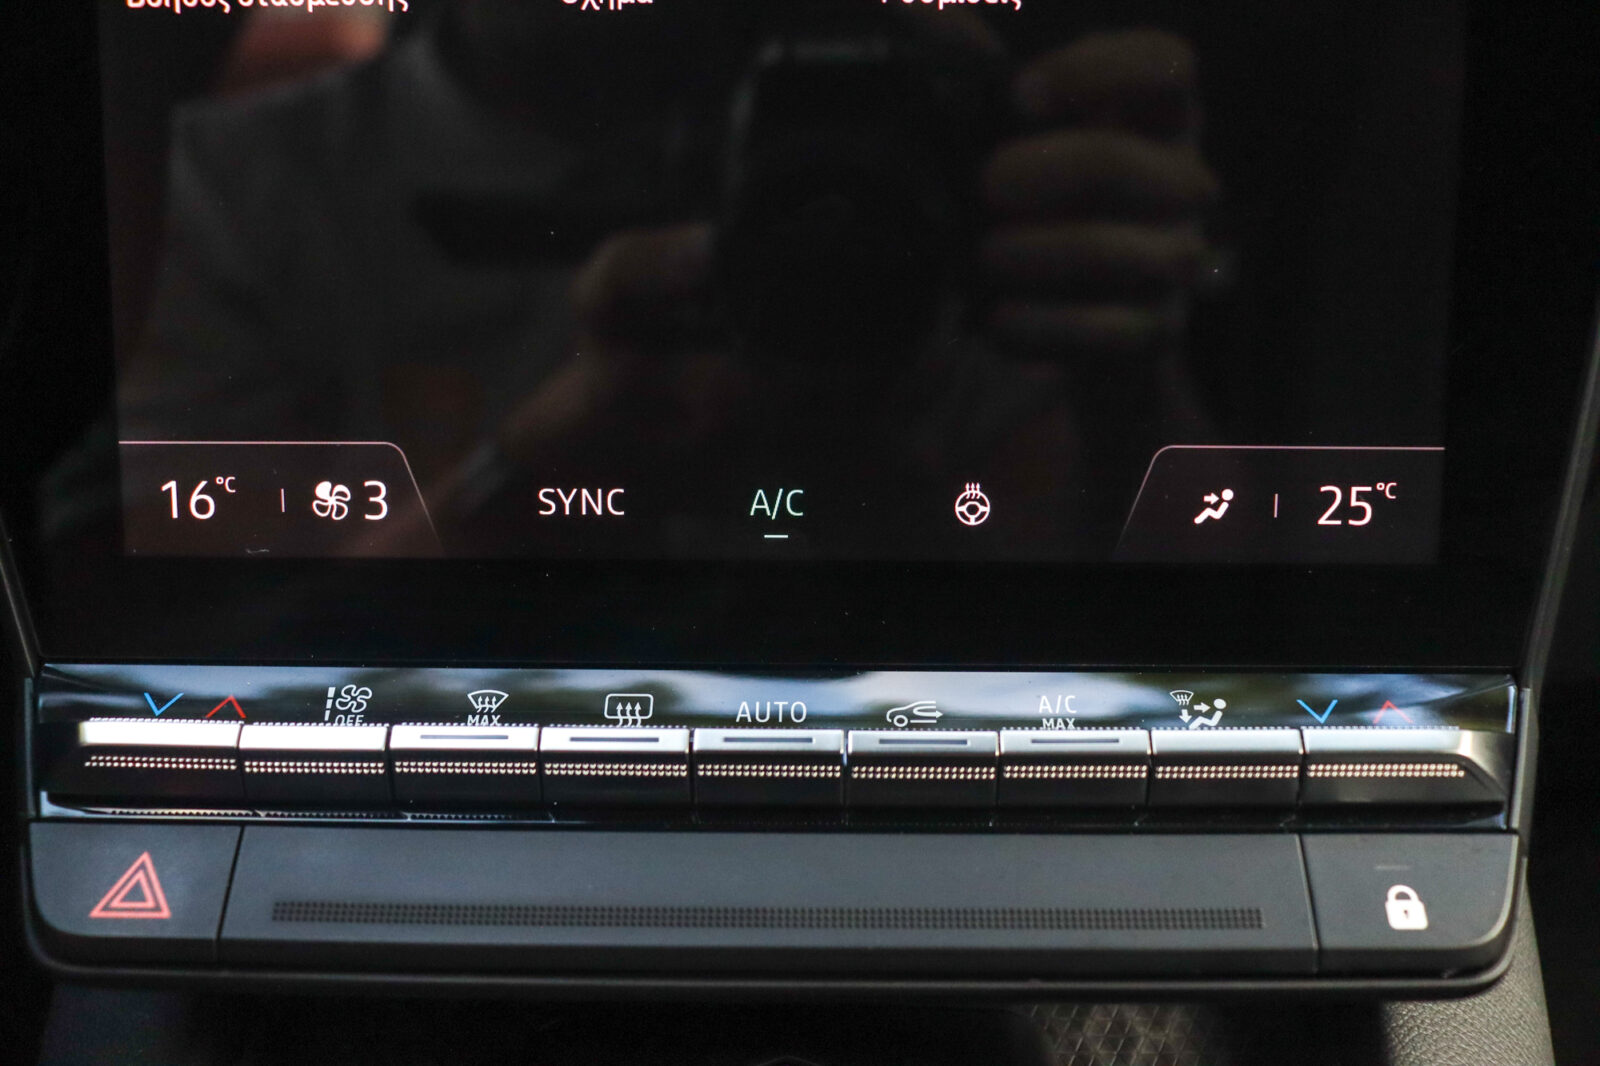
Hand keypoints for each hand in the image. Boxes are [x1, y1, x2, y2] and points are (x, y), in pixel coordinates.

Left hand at [981, 30, 1217, 357]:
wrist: (1066, 323)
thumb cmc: (1035, 206)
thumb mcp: (1009, 136)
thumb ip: (974, 72)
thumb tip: (917, 10)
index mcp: (1152, 118)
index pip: (1167, 64)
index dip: (1097, 71)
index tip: (1020, 95)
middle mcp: (1179, 183)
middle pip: (1126, 163)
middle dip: (1045, 173)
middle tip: (987, 185)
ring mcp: (1174, 260)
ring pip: (1119, 252)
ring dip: (1040, 253)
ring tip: (987, 254)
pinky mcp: (1155, 332)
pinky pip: (1112, 332)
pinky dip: (1047, 325)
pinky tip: (999, 317)